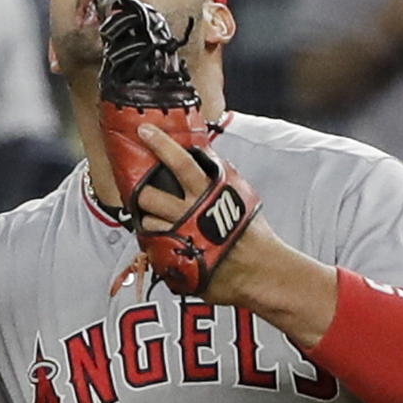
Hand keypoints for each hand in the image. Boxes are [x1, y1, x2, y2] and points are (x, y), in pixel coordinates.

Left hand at [131, 124, 277, 303]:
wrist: (259, 272)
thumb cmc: (253, 235)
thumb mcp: (241, 198)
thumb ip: (222, 177)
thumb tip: (209, 156)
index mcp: (208, 194)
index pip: (181, 163)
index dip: (161, 144)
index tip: (144, 130)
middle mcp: (189, 214)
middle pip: (149, 194)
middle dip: (143, 194)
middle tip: (147, 194)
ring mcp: (178, 238)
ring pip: (147, 222)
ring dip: (151, 220)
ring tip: (168, 224)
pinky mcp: (172, 260)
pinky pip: (151, 246)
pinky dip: (156, 243)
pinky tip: (170, 243)